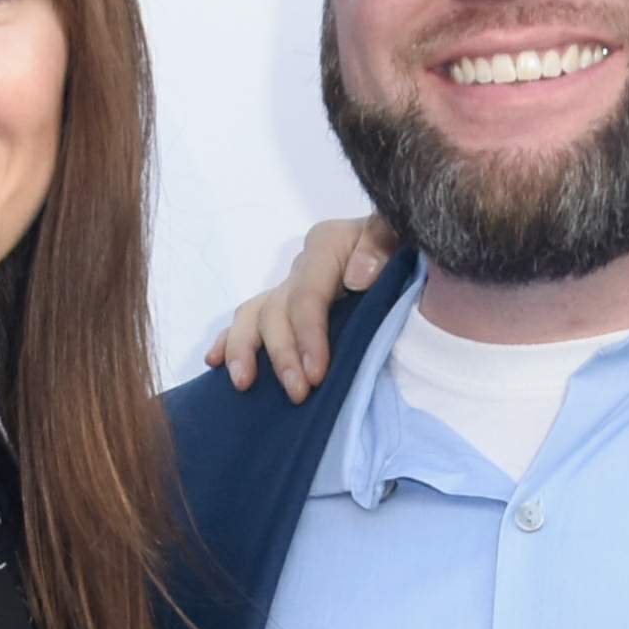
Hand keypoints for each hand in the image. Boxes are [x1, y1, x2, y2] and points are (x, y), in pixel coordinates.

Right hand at [206, 215, 393, 400]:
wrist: (412, 254)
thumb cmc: (409, 248)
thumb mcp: (404, 236)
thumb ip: (382, 244)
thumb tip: (356, 277)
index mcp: (329, 245)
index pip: (308, 293)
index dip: (308, 335)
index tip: (316, 373)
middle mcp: (304, 265)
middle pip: (277, 309)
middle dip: (282, 355)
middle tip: (298, 393)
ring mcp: (292, 286)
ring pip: (254, 314)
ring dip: (244, 350)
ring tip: (243, 383)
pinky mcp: (288, 305)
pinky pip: (250, 320)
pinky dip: (230, 340)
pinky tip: (216, 362)